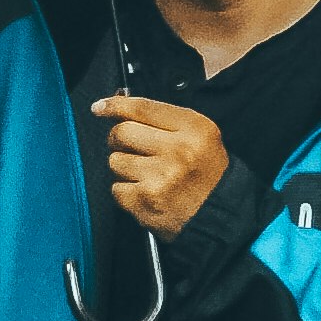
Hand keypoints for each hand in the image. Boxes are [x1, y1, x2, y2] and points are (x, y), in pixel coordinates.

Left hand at [92, 92, 229, 236]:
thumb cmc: (206, 174)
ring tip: (144, 174)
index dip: (115, 105)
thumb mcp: (199, 135)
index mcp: (194, 129)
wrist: (220, 215)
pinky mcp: (146, 201)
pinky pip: (116, 188)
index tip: (100, 107)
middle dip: (118, 139)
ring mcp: (161, 177)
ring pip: (115, 161)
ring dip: (123, 167)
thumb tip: (118, 104)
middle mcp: (178, 151)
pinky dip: (125, 191)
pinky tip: (144, 192)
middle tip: (129, 147)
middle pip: (122, 132)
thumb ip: (163, 118)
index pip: (143, 108)